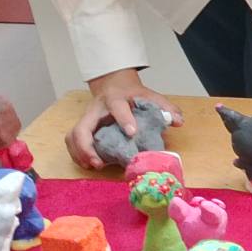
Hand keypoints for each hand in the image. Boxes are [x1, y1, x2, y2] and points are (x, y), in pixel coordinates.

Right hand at [67, 69, 182, 169]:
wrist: (114, 85)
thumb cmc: (132, 94)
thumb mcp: (150, 96)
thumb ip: (165, 107)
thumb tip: (178, 121)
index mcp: (116, 99)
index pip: (118, 107)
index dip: (125, 119)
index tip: (132, 132)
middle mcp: (96, 109)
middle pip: (82, 127)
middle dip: (87, 146)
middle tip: (98, 162)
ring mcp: (86, 118)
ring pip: (73, 136)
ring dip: (80, 153)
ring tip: (93, 165)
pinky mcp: (81, 127)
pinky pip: (73, 142)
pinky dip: (78, 154)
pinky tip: (88, 163)